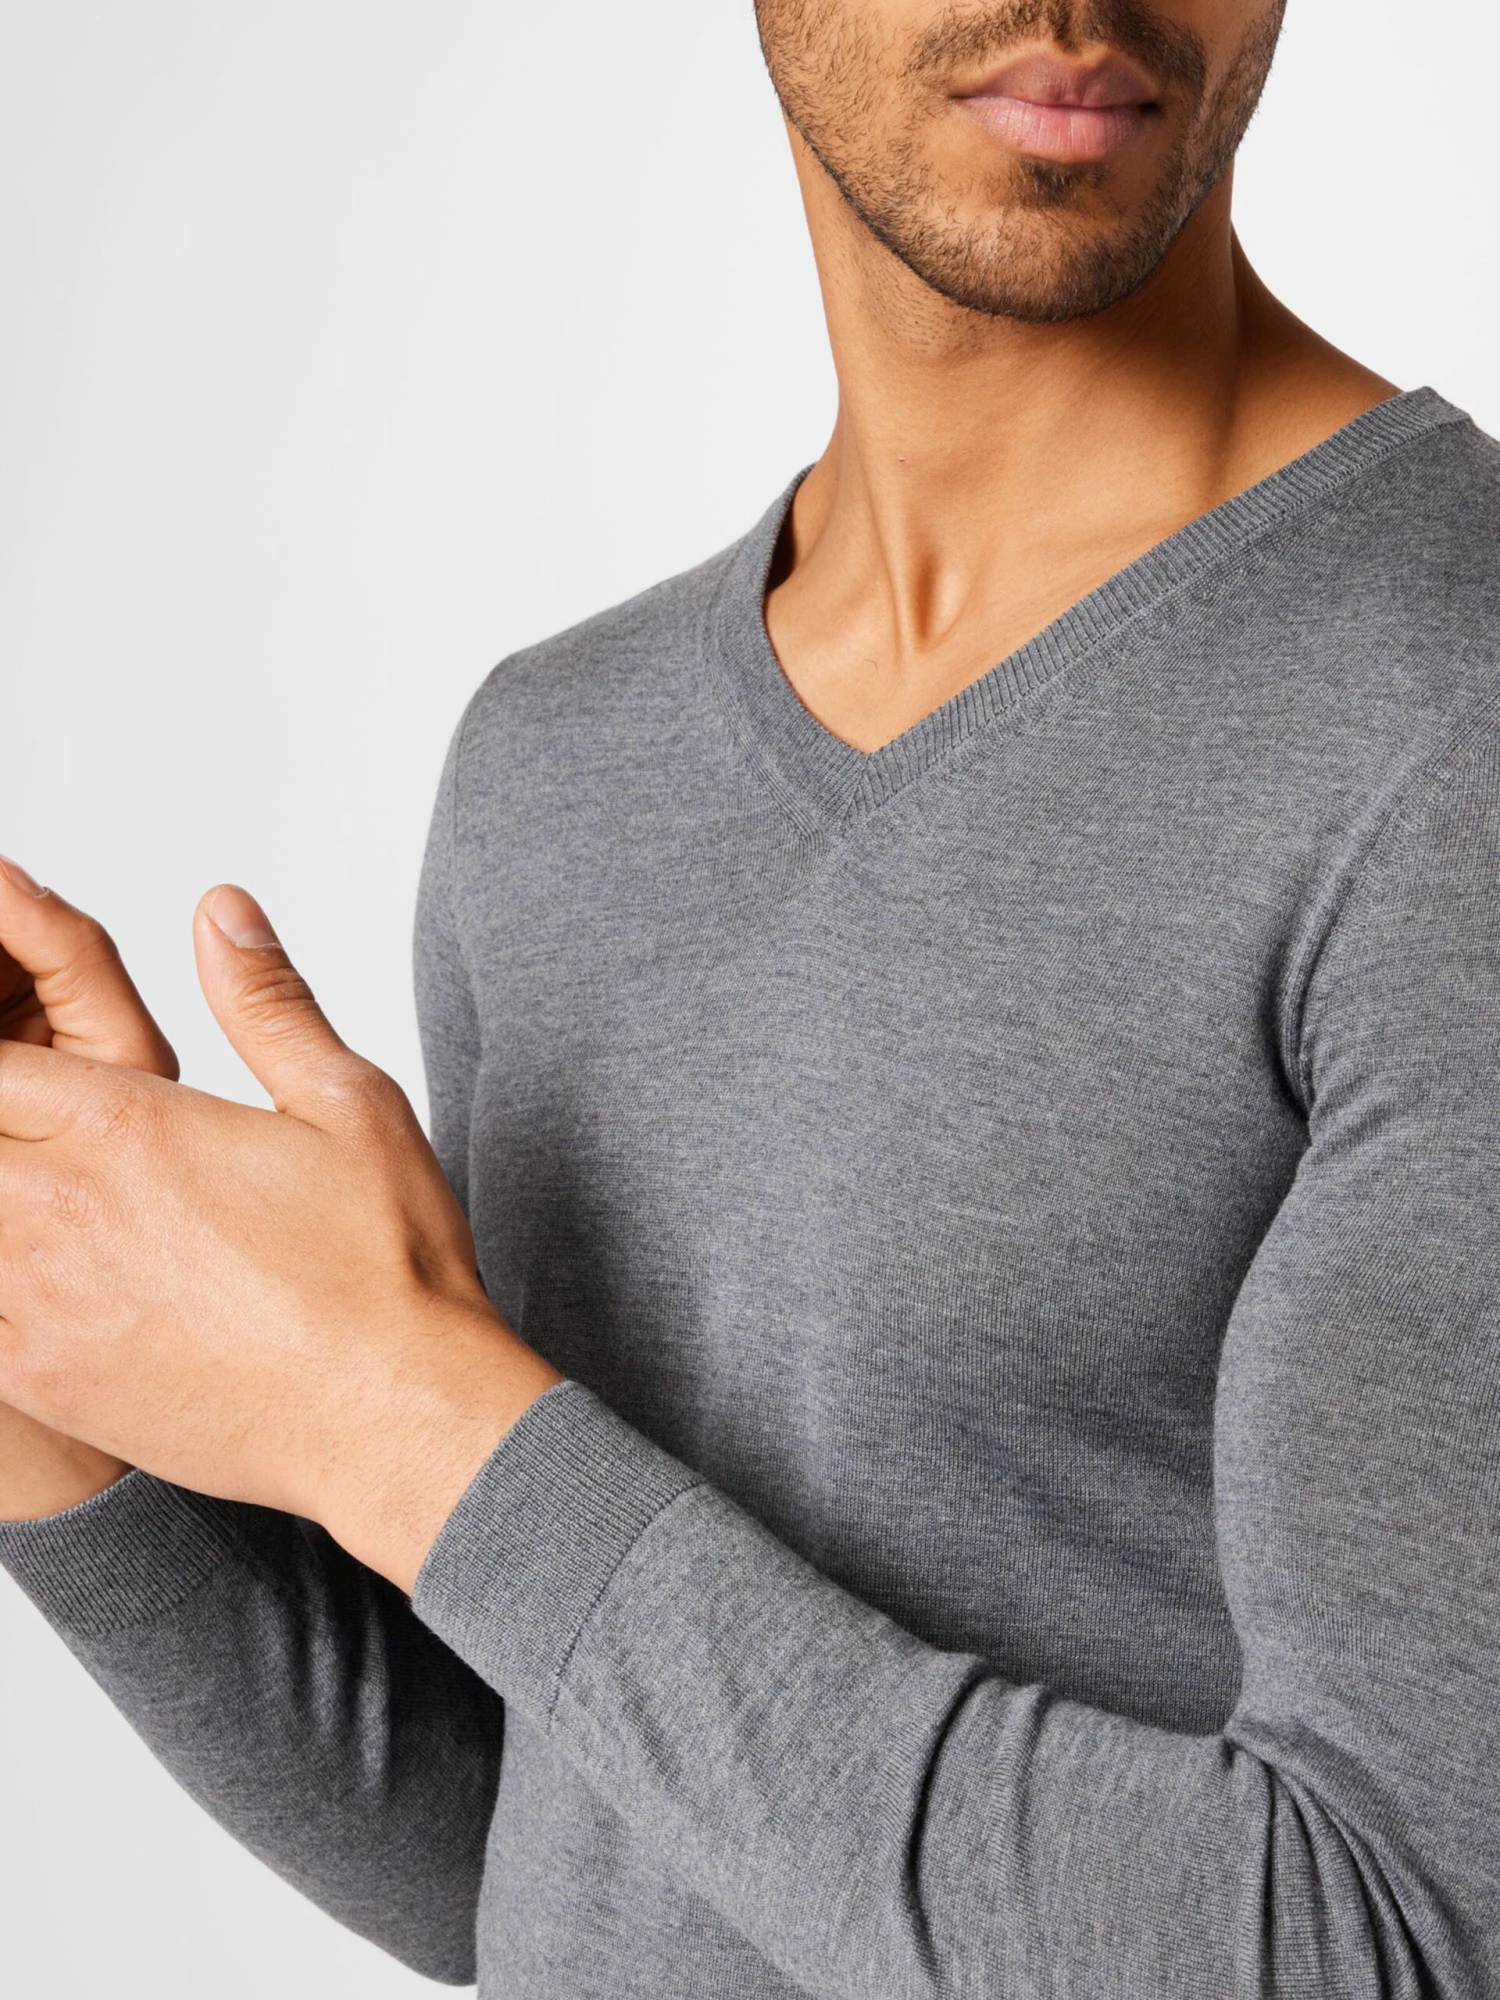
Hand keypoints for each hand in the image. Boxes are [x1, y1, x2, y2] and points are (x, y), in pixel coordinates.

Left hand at [0, 885, 561, 1585]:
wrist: (394, 1419)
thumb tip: (221, 911)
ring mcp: (37, 1303)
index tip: (23, 1059)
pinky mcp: (40, 1379)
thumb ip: (265, 1000)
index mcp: (127, 1127)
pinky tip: (42, 1279)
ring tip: (45, 1205)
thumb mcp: (346, 1103)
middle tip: (39, 1130)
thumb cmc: (387, 1268)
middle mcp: (60, 1211)